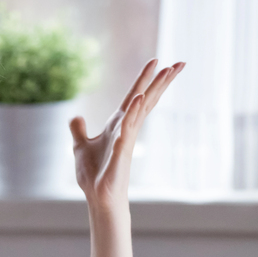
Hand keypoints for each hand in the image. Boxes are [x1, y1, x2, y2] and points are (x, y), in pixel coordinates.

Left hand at [70, 59, 184, 210]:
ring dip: (153, 89)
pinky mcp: (121, 151)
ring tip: (166, 71)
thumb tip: (76, 116)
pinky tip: (138, 99)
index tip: (158, 60)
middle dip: (162, 80)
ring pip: (142, 108)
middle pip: (147, 98)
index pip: (134, 95)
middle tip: (180, 63)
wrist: (98, 196)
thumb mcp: (80, 146)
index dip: (145, 78)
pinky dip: (132, 113)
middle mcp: (126, 127)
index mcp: (118, 123)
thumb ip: (78, 130)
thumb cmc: (93, 173)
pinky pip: (127, 128)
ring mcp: (126, 138)